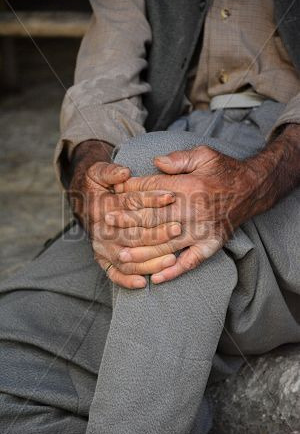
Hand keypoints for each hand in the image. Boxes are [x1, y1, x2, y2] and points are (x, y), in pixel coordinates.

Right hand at [69, 141, 180, 287]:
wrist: (83, 201)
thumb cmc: (97, 184)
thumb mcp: (99, 171)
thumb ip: (110, 171)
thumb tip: (124, 173)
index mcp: (102, 206)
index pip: (130, 203)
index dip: (152, 199)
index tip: (172, 196)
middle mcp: (100, 229)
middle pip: (132, 234)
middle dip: (157, 233)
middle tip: (178, 229)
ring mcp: (100, 246)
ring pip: (126, 257)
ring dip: (149, 260)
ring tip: (172, 259)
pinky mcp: (102, 258)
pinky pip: (113, 273)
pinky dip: (126, 280)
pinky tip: (143, 282)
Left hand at [108, 145, 256, 283]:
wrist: (251, 189)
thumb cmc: (223, 171)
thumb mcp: (203, 155)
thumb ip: (178, 159)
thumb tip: (155, 162)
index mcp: (188, 187)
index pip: (151, 192)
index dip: (129, 194)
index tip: (111, 198)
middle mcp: (193, 210)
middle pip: (153, 219)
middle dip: (127, 223)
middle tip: (105, 227)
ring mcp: (202, 231)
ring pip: (166, 245)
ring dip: (142, 252)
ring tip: (122, 257)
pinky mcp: (211, 244)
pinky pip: (191, 262)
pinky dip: (173, 272)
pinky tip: (156, 279)